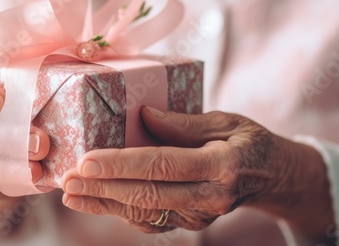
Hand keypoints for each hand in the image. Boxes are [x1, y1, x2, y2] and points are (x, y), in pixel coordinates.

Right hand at [0, 67, 49, 216]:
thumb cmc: (2, 92)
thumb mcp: (6, 75)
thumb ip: (18, 66)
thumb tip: (57, 51)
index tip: (2, 101)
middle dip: (4, 137)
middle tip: (40, 141)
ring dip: (8, 164)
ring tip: (38, 166)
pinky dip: (9, 180)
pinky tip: (33, 177)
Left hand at [61, 106, 333, 241]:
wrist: (272, 176)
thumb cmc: (249, 141)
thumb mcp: (227, 121)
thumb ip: (185, 123)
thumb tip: (144, 116)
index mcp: (222, 164)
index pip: (163, 165)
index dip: (122, 164)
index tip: (86, 161)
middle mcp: (211, 196)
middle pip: (147, 195)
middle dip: (102, 188)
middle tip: (66, 180)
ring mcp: (202, 215)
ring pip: (145, 213)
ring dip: (104, 204)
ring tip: (71, 193)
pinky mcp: (194, 223)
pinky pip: (152, 220)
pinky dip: (121, 211)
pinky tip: (97, 201)